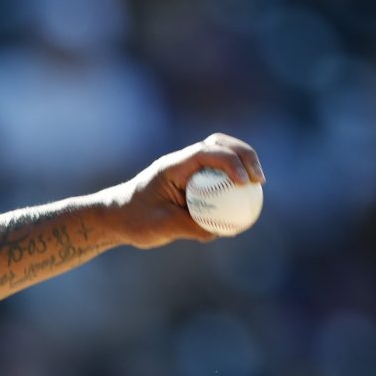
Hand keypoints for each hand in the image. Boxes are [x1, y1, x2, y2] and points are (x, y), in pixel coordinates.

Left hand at [108, 133, 263, 249]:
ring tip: (257, 184)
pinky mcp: (193, 181)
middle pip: (221, 145)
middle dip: (245, 156)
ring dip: (243, 163)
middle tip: (258, 179)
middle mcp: (183, 162)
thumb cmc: (134, 220)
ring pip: (222, 155)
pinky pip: (218, 175)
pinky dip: (233, 180)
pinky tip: (245, 198)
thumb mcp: (160, 226)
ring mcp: (189, 169)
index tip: (243, 182)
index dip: (230, 162)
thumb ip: (189, 227)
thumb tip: (219, 231)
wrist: (117, 217)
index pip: (207, 153)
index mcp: (173, 166)